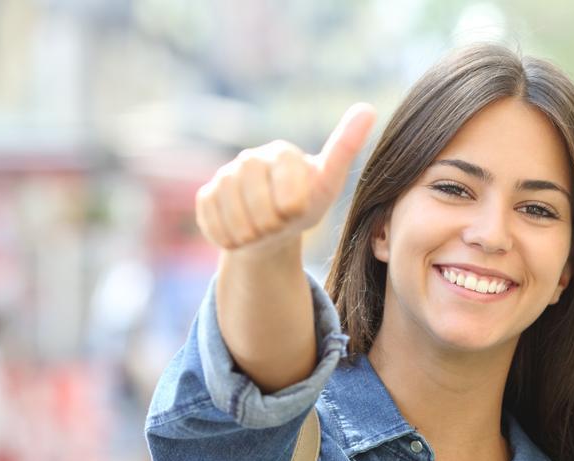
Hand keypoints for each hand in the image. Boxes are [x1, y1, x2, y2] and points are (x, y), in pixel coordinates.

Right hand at [195, 102, 375, 250]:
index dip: (293, 209)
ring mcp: (224, 176)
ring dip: (252, 235)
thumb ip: (345, 148)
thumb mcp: (328, 183)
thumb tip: (367, 108)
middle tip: (280, 224)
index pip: (288, 192)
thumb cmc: (305, 204)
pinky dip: (231, 239)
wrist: (272, 229)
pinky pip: (214, 226)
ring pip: (234, 219)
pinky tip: (242, 233)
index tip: (298, 209)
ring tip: (263, 230)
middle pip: (258, 205)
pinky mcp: (206, 196)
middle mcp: (250, 158)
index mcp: (282, 152)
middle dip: (272, 224)